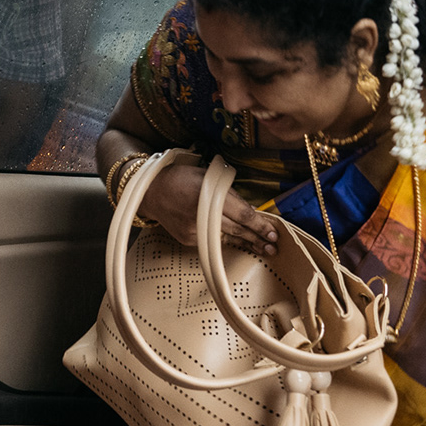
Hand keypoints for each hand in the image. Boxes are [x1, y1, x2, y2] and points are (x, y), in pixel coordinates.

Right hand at [137, 160, 278, 256]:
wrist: (151, 192)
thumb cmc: (181, 178)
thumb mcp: (208, 176)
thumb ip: (229, 193)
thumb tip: (250, 212)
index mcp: (208, 195)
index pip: (241, 214)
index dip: (259, 224)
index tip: (273, 232)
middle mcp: (201, 214)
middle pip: (237, 230)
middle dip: (258, 238)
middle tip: (274, 246)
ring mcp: (194, 229)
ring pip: (227, 238)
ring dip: (247, 243)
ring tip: (263, 249)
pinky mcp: (188, 239)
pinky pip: (213, 240)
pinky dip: (226, 239)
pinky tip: (240, 241)